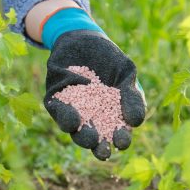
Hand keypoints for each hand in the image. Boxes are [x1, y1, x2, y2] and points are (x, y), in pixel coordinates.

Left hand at [42, 8, 145, 159]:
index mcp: (109, 115)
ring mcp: (70, 110)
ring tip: (90, 139)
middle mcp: (88, 117)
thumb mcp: (126, 74)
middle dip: (98, 146)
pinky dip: (65, 116)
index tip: (122, 143)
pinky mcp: (54, 100)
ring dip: (81, 136)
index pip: (115, 133)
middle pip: (93, 138)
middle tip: (104, 151)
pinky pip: (58, 112)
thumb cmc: (109, 60)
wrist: (83, 39)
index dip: (119, 140)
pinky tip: (73, 120)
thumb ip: (132, 96)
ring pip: (74, 129)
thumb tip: (135, 122)